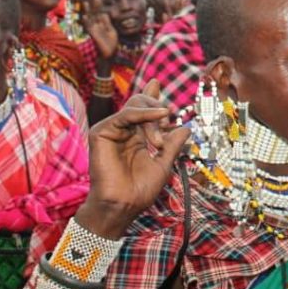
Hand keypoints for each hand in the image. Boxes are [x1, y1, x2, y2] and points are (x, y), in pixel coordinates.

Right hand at [76, 81, 190, 238]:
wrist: (124, 205)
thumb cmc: (140, 189)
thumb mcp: (164, 163)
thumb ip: (172, 144)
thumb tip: (186, 128)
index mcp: (135, 136)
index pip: (144, 110)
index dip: (152, 96)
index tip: (158, 83)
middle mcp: (122, 130)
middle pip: (140, 103)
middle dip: (158, 109)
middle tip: (169, 122)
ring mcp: (111, 130)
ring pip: (135, 106)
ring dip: (153, 119)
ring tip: (158, 141)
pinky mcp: (101, 132)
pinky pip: (126, 115)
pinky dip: (144, 114)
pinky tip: (160, 116)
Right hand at [84, 0, 117, 60]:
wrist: (109, 54)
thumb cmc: (111, 43)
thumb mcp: (111, 31)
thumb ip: (107, 22)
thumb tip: (103, 13)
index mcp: (102, 24)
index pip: (99, 13)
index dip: (98, 6)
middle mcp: (96, 25)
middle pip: (94, 13)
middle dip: (93, 5)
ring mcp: (94, 29)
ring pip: (89, 18)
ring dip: (87, 11)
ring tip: (86, 3)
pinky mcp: (92, 34)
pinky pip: (88, 27)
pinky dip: (87, 22)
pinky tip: (85, 16)